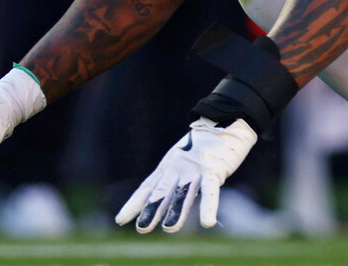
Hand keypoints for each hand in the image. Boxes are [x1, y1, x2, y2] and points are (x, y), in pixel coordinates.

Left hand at [116, 117, 257, 232]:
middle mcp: (178, 168)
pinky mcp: (215, 168)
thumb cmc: (206, 144)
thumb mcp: (185, 160)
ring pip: (184, 192)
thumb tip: (170, 201)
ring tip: (169, 229)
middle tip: (143, 229)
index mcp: (168, 166)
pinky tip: (208, 223)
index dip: (134, 203)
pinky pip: (211, 190)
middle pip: (162, 191)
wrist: (227, 119)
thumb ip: (178, 181)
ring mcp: (196, 169)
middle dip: (152, 210)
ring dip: (177, 211)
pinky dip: (209, 207)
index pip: (147, 187)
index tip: (120, 220)